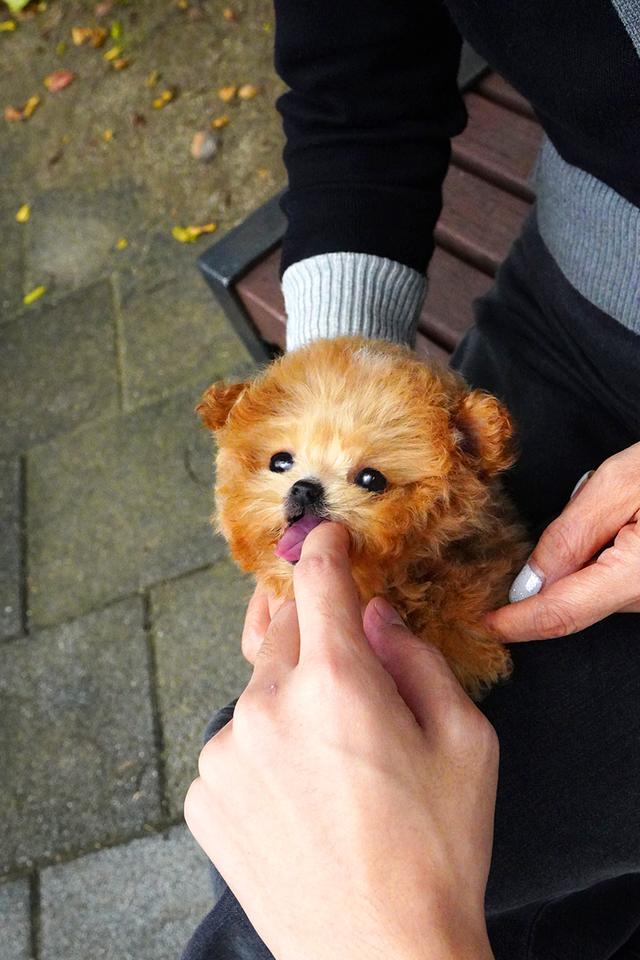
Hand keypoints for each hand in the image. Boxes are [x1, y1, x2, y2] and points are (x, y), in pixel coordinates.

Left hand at [185, 523, 496, 959]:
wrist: (380, 955)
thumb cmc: (433, 853)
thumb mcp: (465, 742)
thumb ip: (417, 659)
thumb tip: (377, 617)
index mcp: (338, 683)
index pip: (320, 584)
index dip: (324, 551)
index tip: (322, 537)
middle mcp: (268, 706)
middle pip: (281, 631)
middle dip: (313, 638)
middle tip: (347, 679)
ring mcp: (226, 751)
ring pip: (257, 692)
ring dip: (288, 704)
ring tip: (331, 767)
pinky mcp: (203, 794)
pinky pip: (234, 745)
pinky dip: (262, 751)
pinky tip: (300, 797)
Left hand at [486, 443, 639, 641]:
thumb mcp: (619, 484)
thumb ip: (569, 536)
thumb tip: (529, 584)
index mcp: (638, 578)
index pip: (561, 614)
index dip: (517, 623)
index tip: (481, 624)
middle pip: (578, 601)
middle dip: (553, 570)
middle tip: (581, 513)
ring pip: (599, 591)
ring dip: (586, 558)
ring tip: (622, 508)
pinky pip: (619, 583)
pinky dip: (605, 558)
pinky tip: (627, 520)